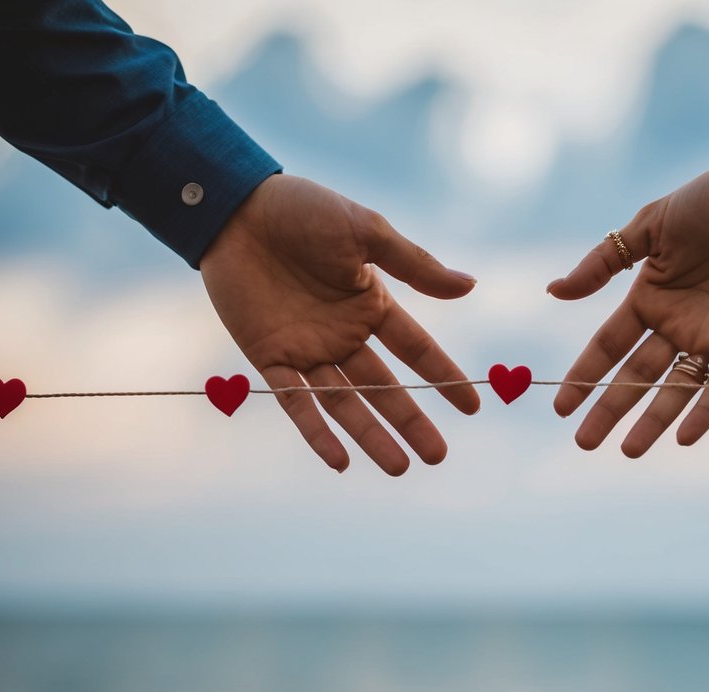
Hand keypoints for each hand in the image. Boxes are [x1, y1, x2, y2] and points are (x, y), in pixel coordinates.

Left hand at [200, 174, 479, 474]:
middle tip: (437, 455)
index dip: (443, 377)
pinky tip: (339, 461)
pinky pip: (296, 402)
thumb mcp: (367, 231)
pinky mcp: (269, 358)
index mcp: (371, 303)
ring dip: (371, 435)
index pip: (416, 349)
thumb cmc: (304, 211)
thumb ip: (416, 265)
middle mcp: (344, 334)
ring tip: (400, 467)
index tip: (472, 406)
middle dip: (411, 421)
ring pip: (345, 403)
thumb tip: (470, 286)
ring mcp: (308, 349)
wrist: (236, 208)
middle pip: (384, 387)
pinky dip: (317, 432)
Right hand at [547, 158, 708, 455]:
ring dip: (652, 420)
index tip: (561, 407)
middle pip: (635, 377)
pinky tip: (685, 438)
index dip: (585, 377)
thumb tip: (554, 292)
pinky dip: (705, 410)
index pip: (607, 347)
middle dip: (609, 409)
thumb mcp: (649, 226)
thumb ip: (605, 261)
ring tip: (630, 451)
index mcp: (647, 299)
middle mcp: (674, 325)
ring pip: (675, 388)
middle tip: (585, 443)